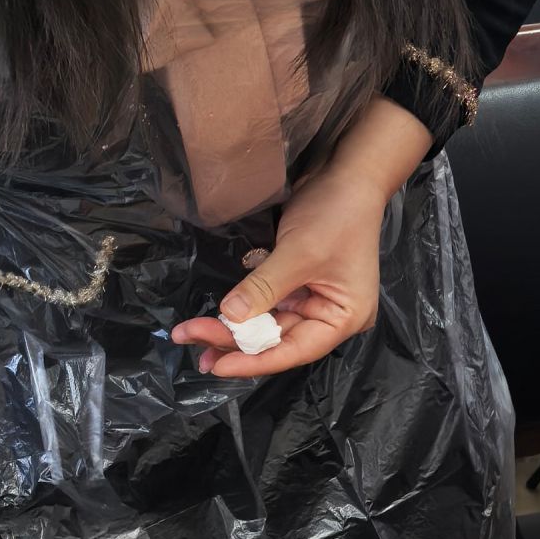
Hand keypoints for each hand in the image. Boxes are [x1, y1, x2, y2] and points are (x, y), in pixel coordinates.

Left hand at [171, 99, 429, 378]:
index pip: (294, 350)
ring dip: (234, 327)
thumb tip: (228, 317)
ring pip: (269, 324)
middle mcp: (331, 316)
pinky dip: (244, 309)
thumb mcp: (299, 253)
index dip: (254, 360)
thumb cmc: (335, 215)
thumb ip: (263, 289)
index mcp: (344, 318)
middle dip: (236, 341)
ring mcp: (315, 300)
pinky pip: (269, 305)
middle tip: (192, 342)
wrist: (348, 174)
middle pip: (279, 339)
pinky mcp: (300, 284)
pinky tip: (217, 315)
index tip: (216, 365)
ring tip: (194, 334)